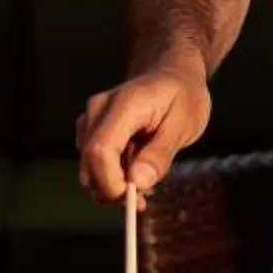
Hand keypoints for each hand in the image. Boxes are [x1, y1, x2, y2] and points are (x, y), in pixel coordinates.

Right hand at [76, 55, 211, 202]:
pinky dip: (111, 175)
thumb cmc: (182, 96)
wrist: (172, 73)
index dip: (111, 183)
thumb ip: (159, 155)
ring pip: (88, 168)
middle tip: (143, 200)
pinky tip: (134, 171)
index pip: (100, 151)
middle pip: (88, 164)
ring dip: (112, 184)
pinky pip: (93, 162)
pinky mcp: (91, 129)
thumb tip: (137, 183)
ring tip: (144, 179)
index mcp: (124, 105)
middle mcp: (99, 109)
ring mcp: (92, 118)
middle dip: (112, 190)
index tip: (134, 200)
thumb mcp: (183, 125)